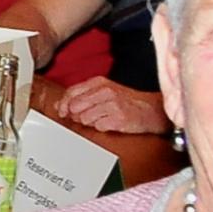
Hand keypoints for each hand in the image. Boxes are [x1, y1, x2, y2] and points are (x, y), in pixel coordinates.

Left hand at [51, 77, 169, 134]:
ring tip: (102, 119)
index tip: (63, 112)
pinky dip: (102, 128)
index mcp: (99, 83)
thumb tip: (60, 104)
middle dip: (77, 115)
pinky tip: (110, 123)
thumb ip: (81, 96)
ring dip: (90, 122)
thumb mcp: (103, 93)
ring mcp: (112, 105)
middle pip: (75, 107)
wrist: (152, 110)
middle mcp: (105, 92)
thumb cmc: (126, 102)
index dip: (64, 105)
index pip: (71, 93)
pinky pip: (98, 127)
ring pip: (85, 118)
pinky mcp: (119, 118)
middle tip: (87, 117)